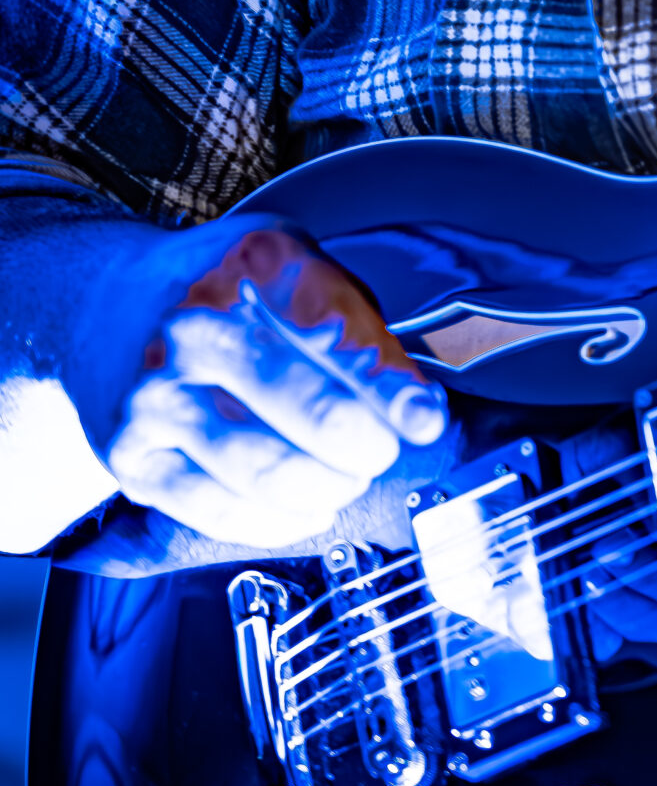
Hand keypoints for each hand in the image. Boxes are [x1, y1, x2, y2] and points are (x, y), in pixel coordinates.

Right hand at [79, 221, 447, 547]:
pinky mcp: (132, 456)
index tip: (423, 420)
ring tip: (346, 477)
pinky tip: (307, 505)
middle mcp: (195, 327)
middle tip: (380, 451)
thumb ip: (358, 327)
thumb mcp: (297, 269)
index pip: (330, 328)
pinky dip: (279, 520)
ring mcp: (157, 394)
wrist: (105, 305)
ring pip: (259, 467)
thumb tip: (415, 407)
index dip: (386, 383)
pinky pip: (218, 509)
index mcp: (251, 265)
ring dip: (324, 485)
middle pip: (295, 401)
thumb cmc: (222, 291)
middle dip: (360, 443)